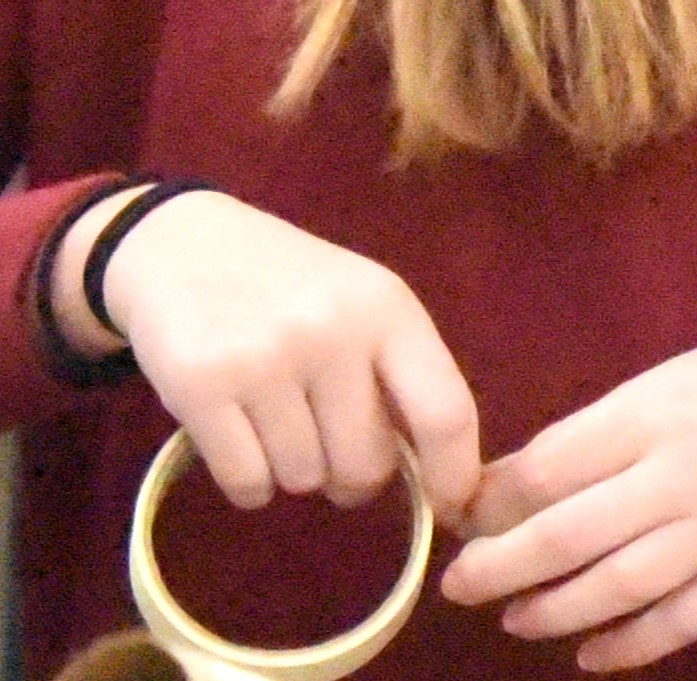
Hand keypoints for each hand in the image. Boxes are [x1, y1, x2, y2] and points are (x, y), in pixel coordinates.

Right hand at [73, 188, 481, 522]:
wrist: (186, 246)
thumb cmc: (294, 287)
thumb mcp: (364, 306)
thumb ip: (400, 376)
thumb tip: (436, 477)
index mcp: (389, 309)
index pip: (446, 410)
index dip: (454, 473)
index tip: (449, 508)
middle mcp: (333, 332)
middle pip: (367, 464)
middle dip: (353, 477)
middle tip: (331, 447)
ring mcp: (265, 359)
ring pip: (304, 479)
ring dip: (295, 471)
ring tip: (278, 421)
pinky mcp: (201, 386)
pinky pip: (247, 483)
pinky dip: (249, 483)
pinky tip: (241, 438)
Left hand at [442, 312, 696, 671]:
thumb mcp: (675, 376)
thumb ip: (598, 428)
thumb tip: (508, 481)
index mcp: (656, 414)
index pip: (547, 470)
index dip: (489, 503)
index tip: (461, 517)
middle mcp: (683, 477)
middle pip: (566, 538)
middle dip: (497, 569)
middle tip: (461, 586)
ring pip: (616, 590)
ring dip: (551, 613)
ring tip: (518, 617)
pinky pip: (680, 622)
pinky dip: (628, 646)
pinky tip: (591, 652)